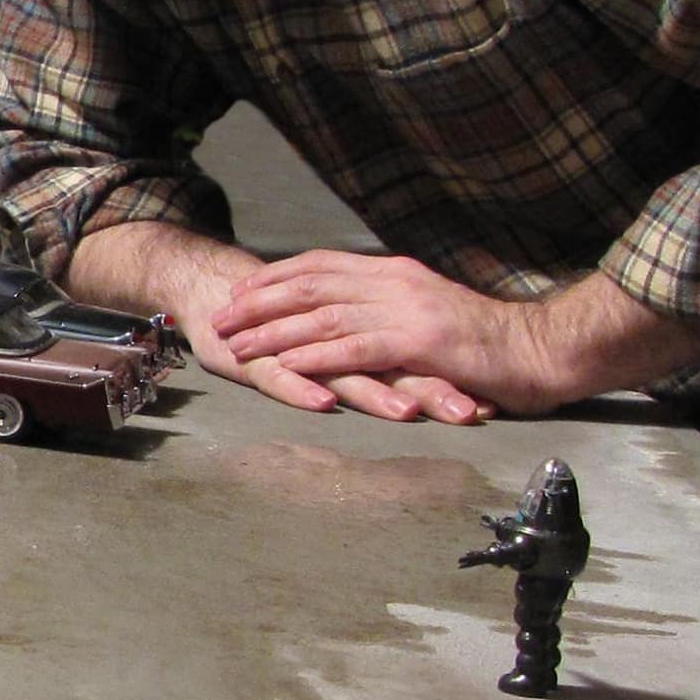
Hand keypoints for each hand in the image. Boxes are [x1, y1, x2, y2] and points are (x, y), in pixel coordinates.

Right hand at [64, 224, 489, 422]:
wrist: (212, 285)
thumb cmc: (276, 321)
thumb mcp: (331, 338)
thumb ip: (371, 355)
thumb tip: (430, 384)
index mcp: (360, 328)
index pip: (413, 356)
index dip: (449, 378)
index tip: (487, 405)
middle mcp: (335, 335)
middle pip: (391, 363)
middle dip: (431, 389)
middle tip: (468, 413)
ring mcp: (295, 347)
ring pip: (342, 368)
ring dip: (377, 393)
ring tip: (406, 414)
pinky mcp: (256, 360)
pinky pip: (281, 377)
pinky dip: (302, 389)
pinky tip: (323, 404)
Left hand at [213, 252, 577, 416]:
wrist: (543, 350)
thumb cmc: (490, 342)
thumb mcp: (431, 313)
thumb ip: (391, 310)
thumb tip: (354, 315)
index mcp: (395, 272)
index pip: (321, 265)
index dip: (276, 279)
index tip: (240, 291)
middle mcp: (394, 283)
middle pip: (310, 286)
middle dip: (260, 303)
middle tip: (220, 318)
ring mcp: (406, 310)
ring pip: (323, 317)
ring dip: (275, 333)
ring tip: (237, 346)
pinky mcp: (418, 342)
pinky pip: (353, 349)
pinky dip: (314, 357)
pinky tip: (285, 367)